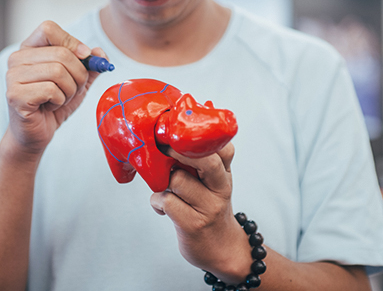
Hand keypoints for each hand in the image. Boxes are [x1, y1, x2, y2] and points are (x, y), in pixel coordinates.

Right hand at [4, 21, 104, 157]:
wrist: (37, 134)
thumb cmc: (54, 104)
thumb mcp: (78, 81)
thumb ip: (90, 65)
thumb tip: (100, 52)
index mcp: (29, 48)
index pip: (48, 28)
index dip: (72, 42)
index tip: (84, 58)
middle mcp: (17, 58)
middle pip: (61, 53)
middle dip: (78, 75)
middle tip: (74, 89)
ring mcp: (12, 76)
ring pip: (58, 72)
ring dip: (70, 90)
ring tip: (61, 98)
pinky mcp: (14, 95)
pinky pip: (51, 90)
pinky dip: (59, 101)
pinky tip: (50, 106)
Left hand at [149, 143, 251, 282]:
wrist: (223, 249)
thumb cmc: (211, 208)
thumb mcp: (216, 183)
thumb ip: (203, 161)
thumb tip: (174, 136)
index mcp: (225, 174)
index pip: (224, 148)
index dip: (201, 138)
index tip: (179, 133)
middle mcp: (220, 189)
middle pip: (205, 160)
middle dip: (178, 149)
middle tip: (163, 147)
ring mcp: (208, 208)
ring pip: (178, 180)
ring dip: (163, 181)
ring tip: (165, 188)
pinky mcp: (192, 225)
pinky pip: (166, 201)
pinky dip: (156, 201)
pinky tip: (162, 207)